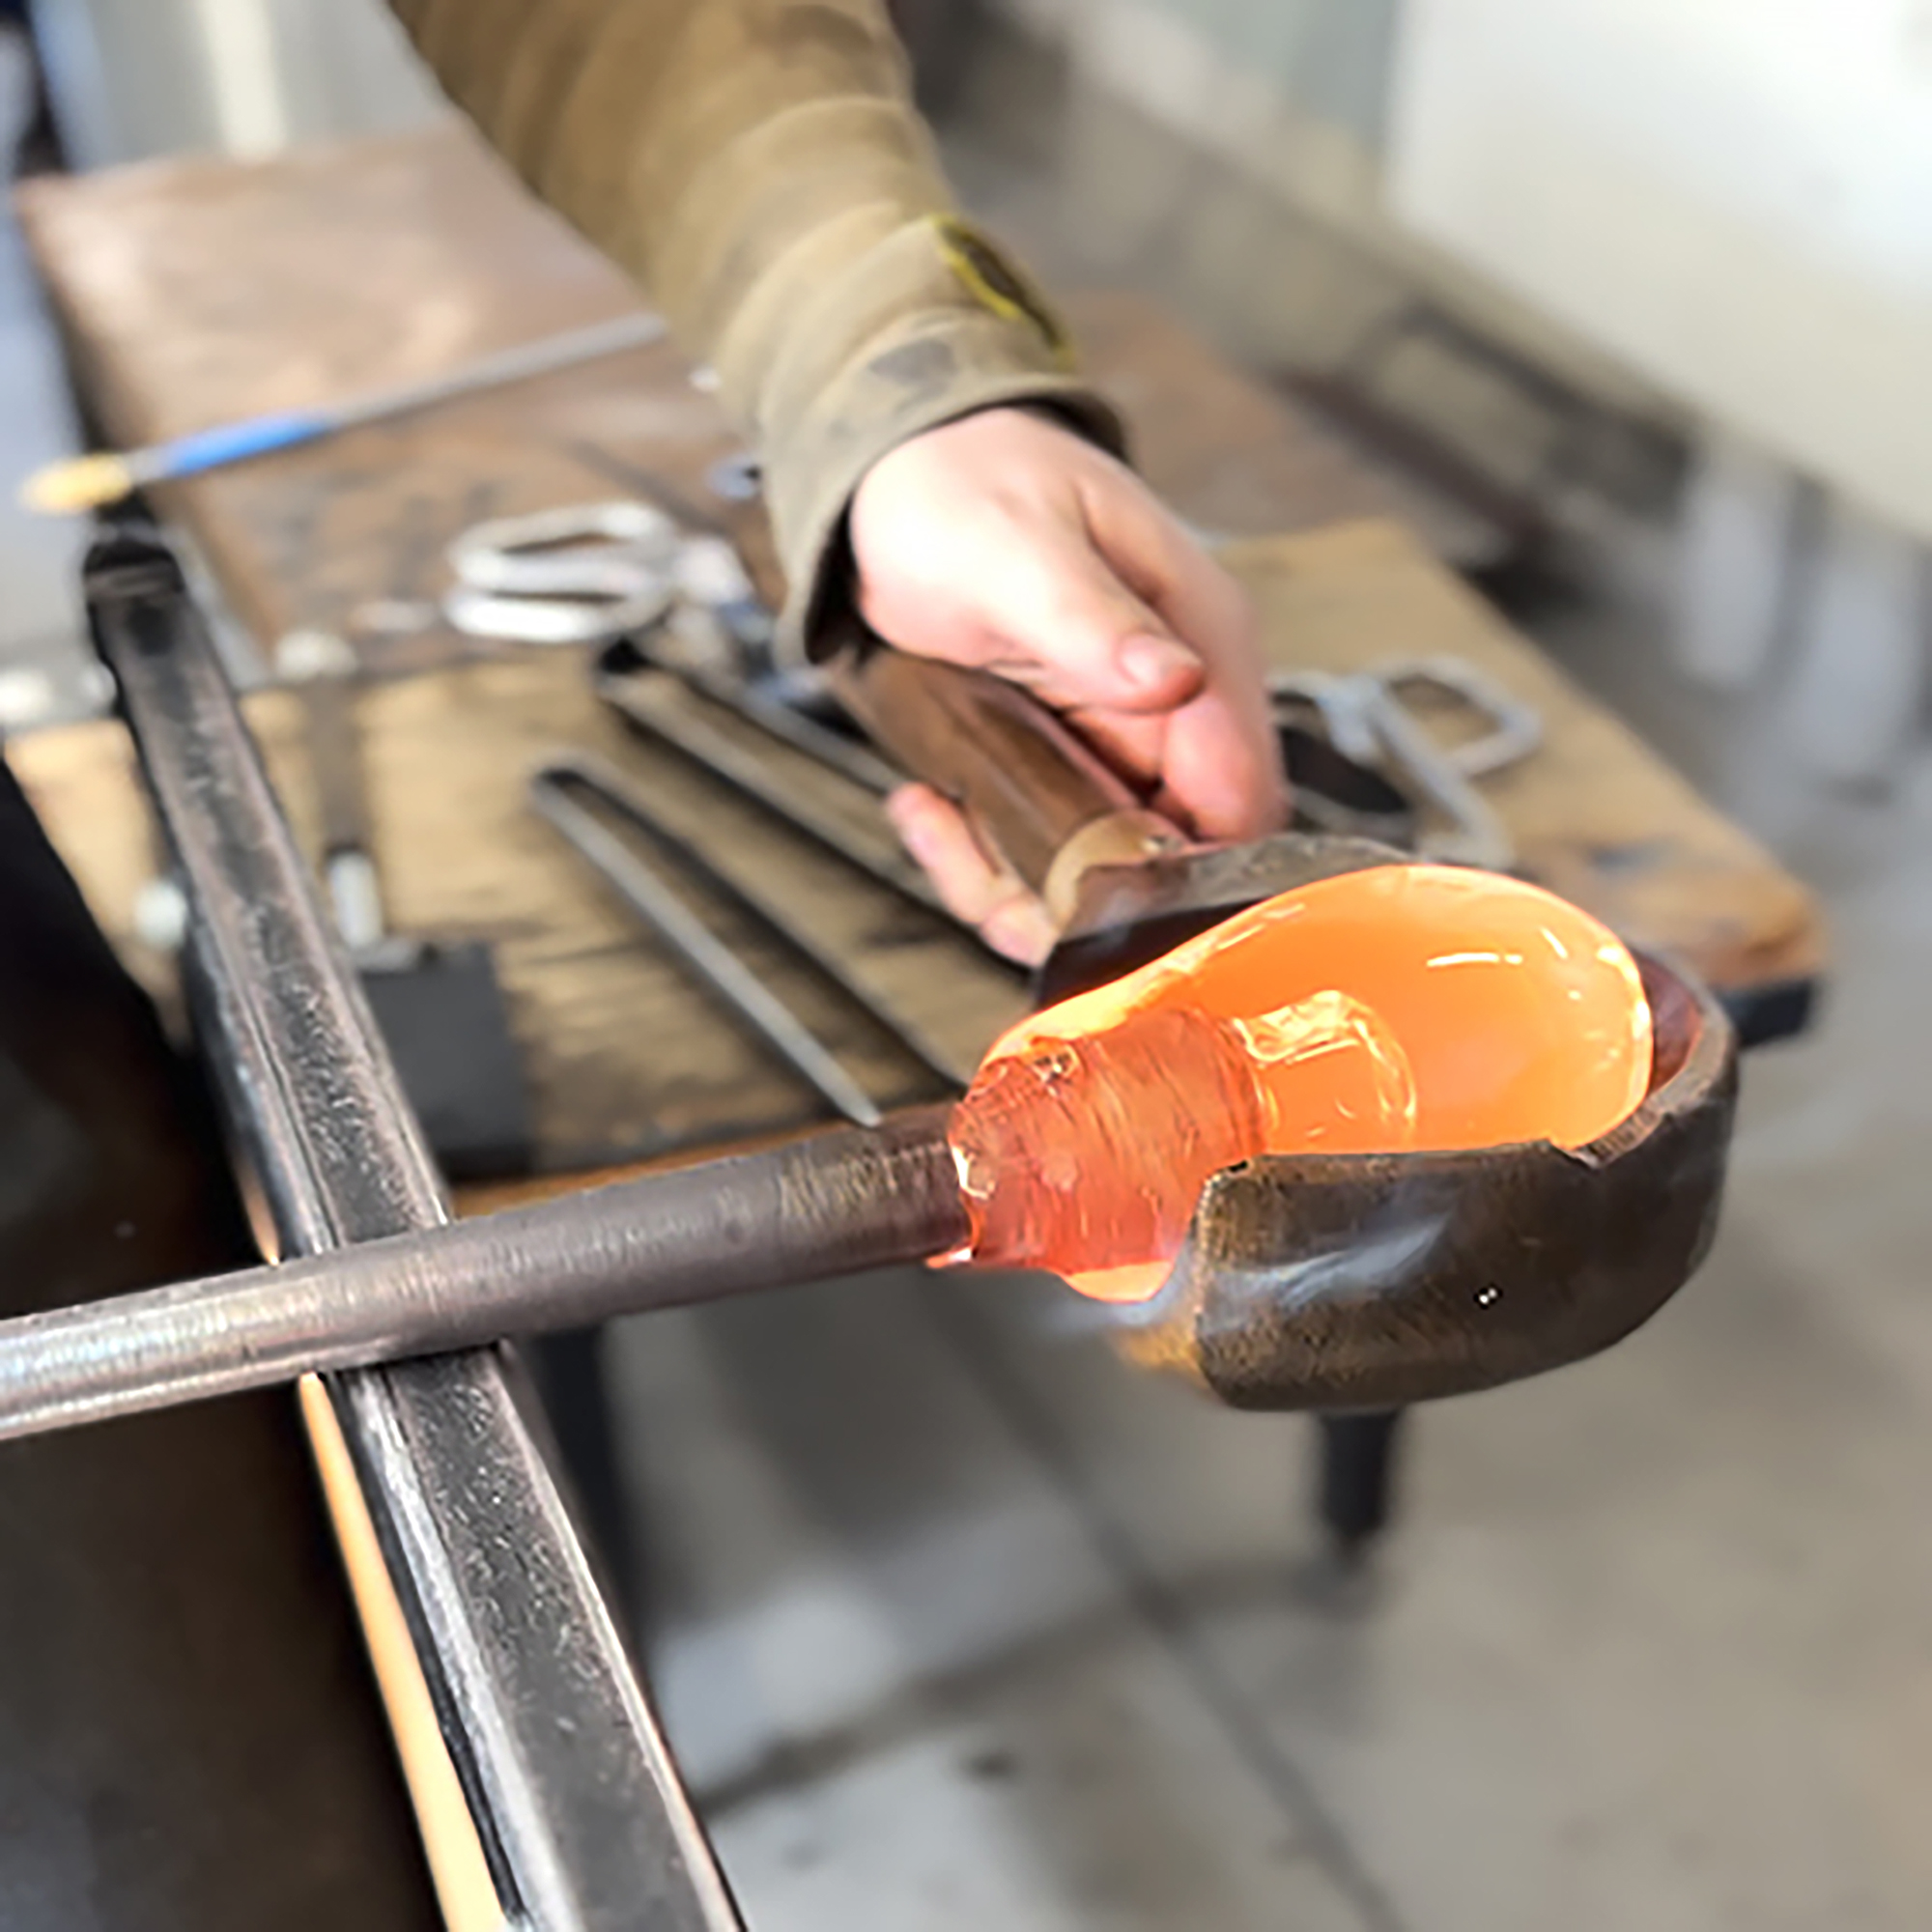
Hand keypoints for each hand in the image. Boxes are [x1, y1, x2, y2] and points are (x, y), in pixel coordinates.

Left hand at [848, 407, 1288, 963]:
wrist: (892, 483)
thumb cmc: (961, 489)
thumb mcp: (1014, 550)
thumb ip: (1092, 622)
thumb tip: (1176, 679)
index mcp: (1201, 643)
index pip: (1239, 797)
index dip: (1177, 867)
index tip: (1092, 888)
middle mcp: (1178, 704)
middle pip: (1172, 857)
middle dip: (1078, 892)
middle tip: (983, 863)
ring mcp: (1124, 742)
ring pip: (1106, 874)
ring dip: (1016, 881)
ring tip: (938, 819)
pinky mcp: (1072, 766)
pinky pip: (1051, 853)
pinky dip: (984, 858)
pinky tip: (931, 806)